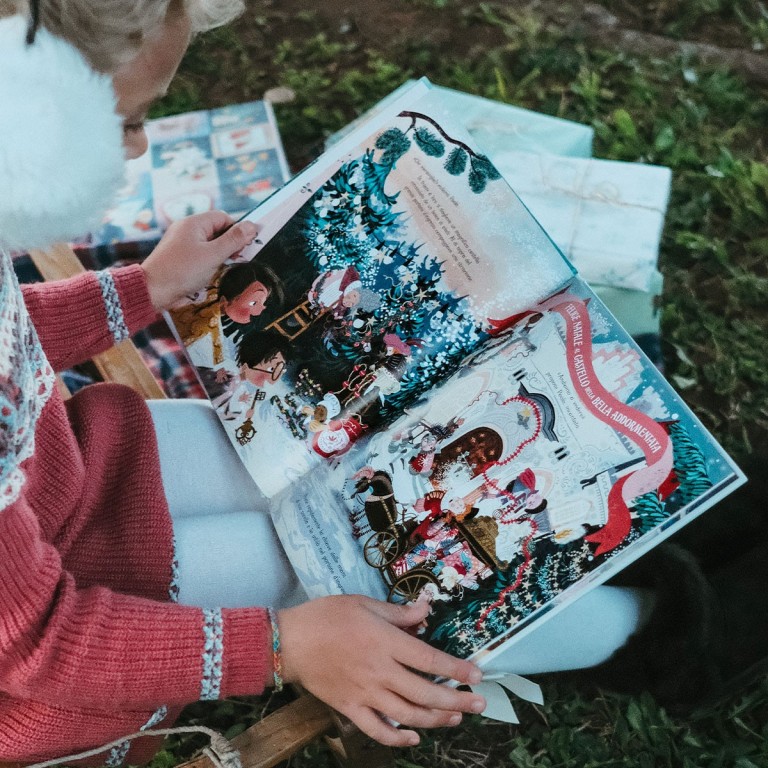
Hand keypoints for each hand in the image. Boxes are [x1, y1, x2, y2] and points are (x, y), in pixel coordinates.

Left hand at [141, 211, 257, 310]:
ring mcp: (181, 244)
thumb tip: (252, 226)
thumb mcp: (213, 255)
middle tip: (236, 259)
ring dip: (219, 256)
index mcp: (194, 223)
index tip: (245, 247)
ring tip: (221, 268)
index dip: (237, 231)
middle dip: (229, 245)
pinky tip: (209, 274)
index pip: (223, 218)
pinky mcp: (178, 258)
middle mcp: (186, 229)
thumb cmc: (182, 271)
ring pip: (209, 245)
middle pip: (217, 231)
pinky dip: (208, 263)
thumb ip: (234, 240)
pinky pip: (199, 255)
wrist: (152, 290)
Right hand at [277, 595, 485, 746]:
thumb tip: (426, 609)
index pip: (430, 661)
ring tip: (456, 718)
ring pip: (408, 716)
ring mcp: (366, 694)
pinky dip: (398, 739)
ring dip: (436, 720)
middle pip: (426, 694)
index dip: (457, 670)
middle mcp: (381, 672)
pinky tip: (414, 738)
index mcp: (386, 642)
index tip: (478, 675)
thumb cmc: (327, 616)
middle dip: (457, 700)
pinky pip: (378, 731)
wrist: (290, 641)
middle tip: (479, 703)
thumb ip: (398, 612)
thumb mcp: (364, 603)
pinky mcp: (350, 709)